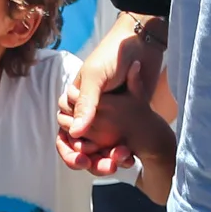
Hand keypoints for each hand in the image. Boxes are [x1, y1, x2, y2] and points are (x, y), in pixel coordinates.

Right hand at [57, 14, 166, 174]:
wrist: (144, 45)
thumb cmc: (114, 56)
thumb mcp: (96, 77)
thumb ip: (86, 104)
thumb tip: (74, 133)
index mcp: (76, 101)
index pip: (66, 133)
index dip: (70, 149)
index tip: (82, 160)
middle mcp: (90, 111)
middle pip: (84, 145)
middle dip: (92, 159)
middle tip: (107, 166)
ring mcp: (108, 117)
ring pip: (102, 148)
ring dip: (108, 158)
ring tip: (121, 160)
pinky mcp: (126, 119)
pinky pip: (119, 142)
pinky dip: (122, 152)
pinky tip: (129, 157)